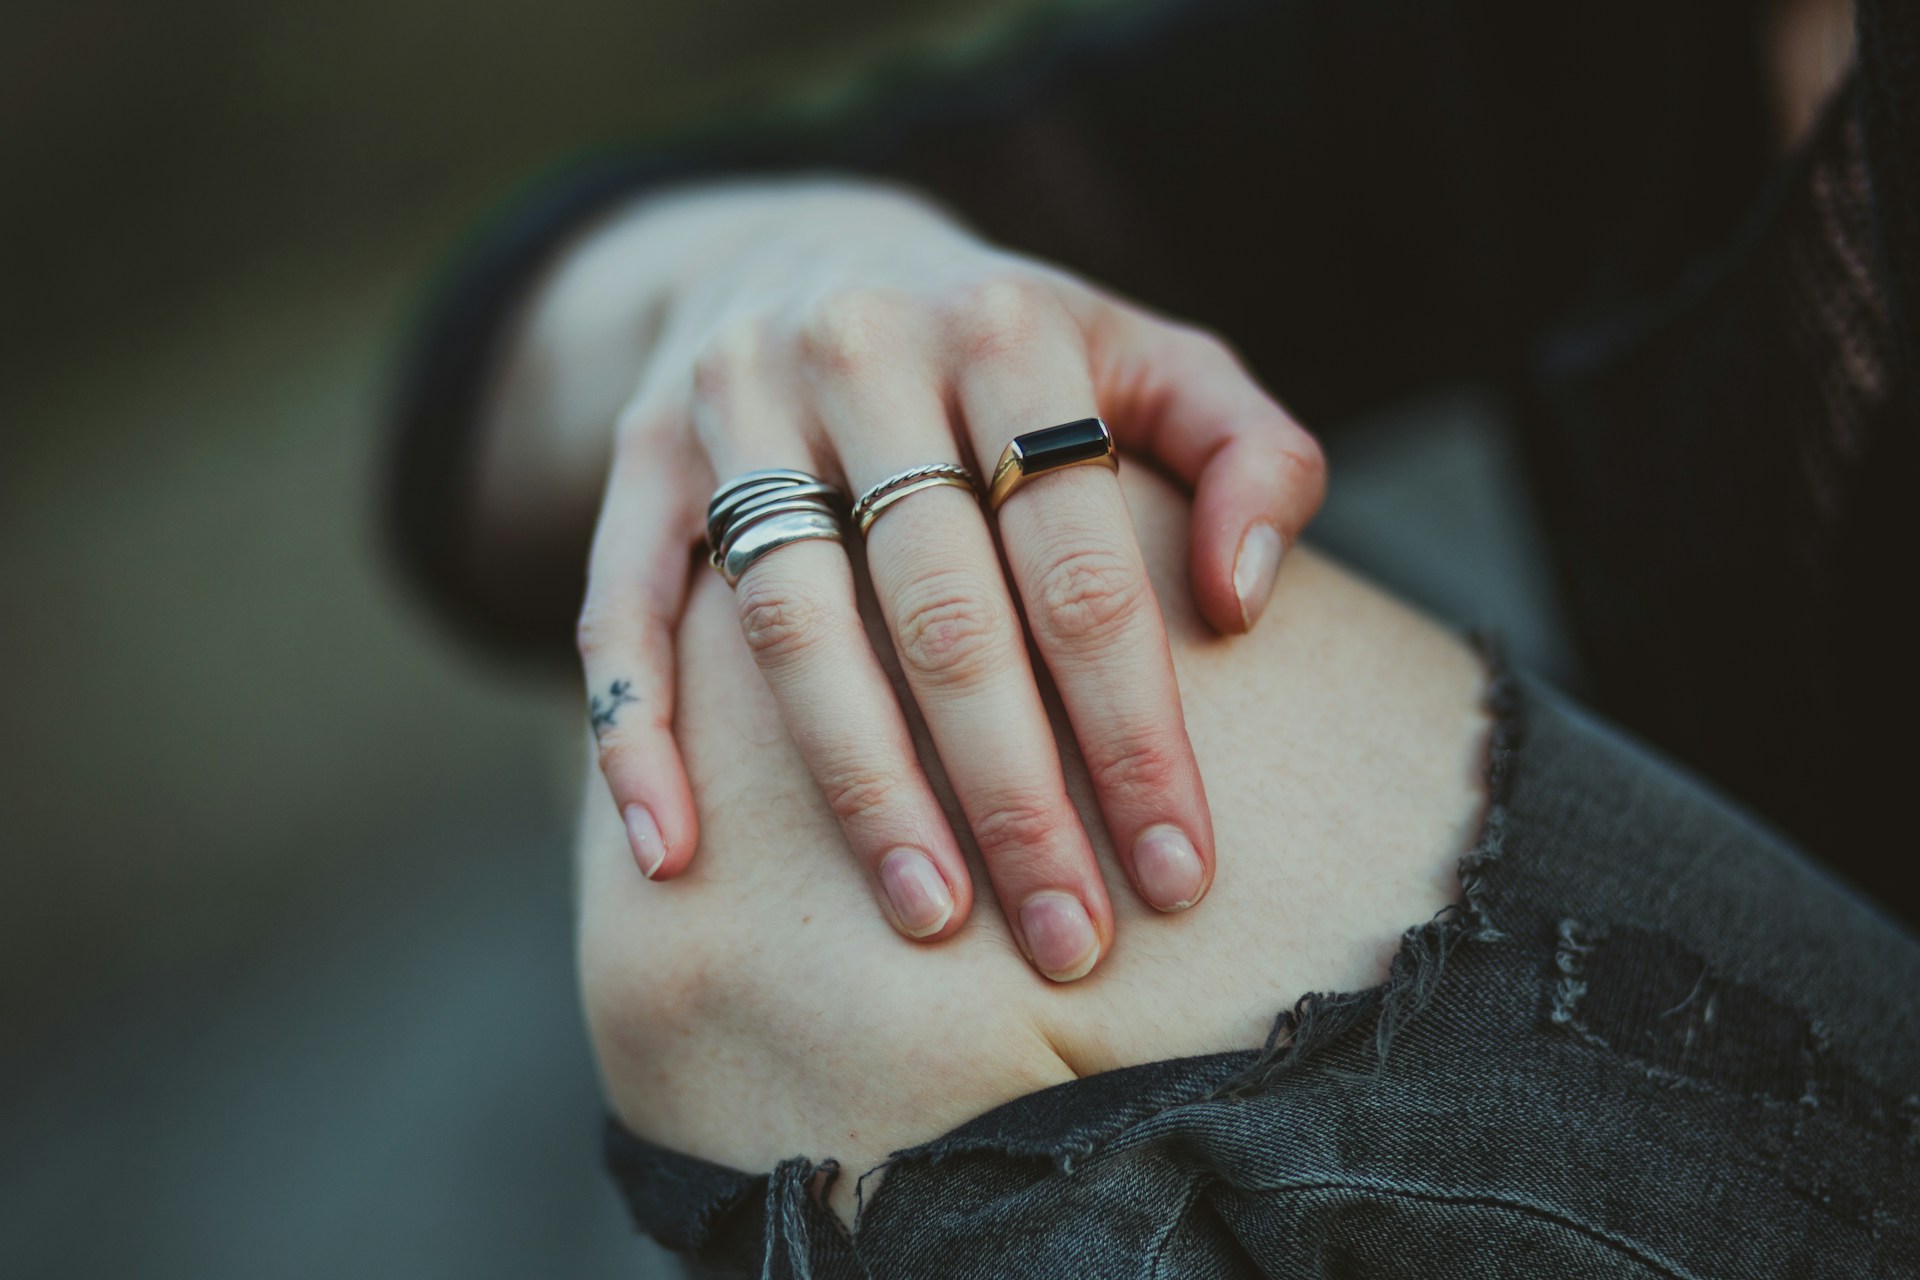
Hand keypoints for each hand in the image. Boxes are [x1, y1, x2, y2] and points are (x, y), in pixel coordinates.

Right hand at [573, 181, 1324, 980]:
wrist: (818, 251)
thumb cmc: (1021, 353)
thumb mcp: (1159, 361)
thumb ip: (1249, 454)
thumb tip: (1242, 601)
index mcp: (1008, 328)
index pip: (1082, 567)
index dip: (1136, 735)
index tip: (1180, 874)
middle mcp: (862, 352)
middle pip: (943, 613)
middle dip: (1015, 798)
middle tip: (1066, 944)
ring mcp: (736, 404)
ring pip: (794, 626)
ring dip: (862, 790)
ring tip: (927, 922)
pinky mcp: (641, 455)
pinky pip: (622, 607)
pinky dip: (638, 734)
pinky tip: (676, 859)